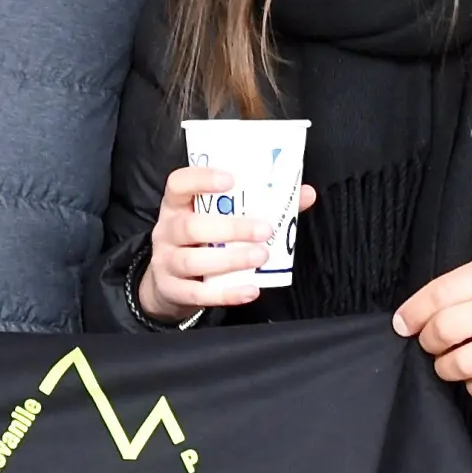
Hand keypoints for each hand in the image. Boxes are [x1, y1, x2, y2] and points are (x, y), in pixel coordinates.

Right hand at [136, 166, 317, 321]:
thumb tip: (304, 193)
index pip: (179, 183)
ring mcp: (166, 261)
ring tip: (261, 256)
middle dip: (230, 228)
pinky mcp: (173, 290)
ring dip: (231, 259)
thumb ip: (260, 204)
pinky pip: (199, 293)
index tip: (231, 179)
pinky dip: (227, 293)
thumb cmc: (201, 240)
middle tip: (264, 230)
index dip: (202, 179)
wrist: (168, 282)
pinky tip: (250, 289)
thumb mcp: (216, 217)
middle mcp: (167, 230)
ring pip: (193, 260)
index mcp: (178, 205)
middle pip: (191, 226)